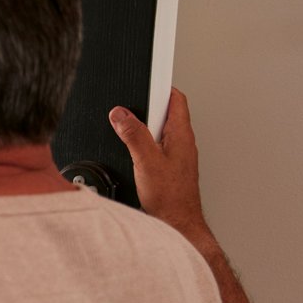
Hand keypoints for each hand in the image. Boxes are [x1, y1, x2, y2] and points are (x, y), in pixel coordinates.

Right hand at [109, 87, 210, 241]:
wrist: (176, 224)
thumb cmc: (170, 197)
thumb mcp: (146, 161)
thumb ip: (133, 135)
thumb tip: (120, 114)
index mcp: (181, 135)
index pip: (176, 98)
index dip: (161, 85)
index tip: (148, 78)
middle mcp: (182, 143)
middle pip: (166, 112)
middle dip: (146, 106)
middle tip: (129, 108)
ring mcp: (177, 155)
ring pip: (160, 131)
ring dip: (143, 127)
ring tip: (127, 132)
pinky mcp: (169, 167)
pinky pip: (156, 147)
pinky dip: (143, 144)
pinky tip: (132, 155)